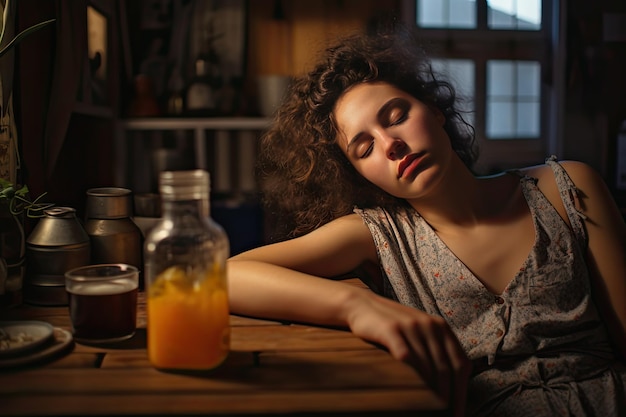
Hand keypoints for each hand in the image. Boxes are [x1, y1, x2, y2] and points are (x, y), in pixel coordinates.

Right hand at [344, 290, 470, 416]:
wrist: (363, 306)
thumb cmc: (393, 326)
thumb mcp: (420, 331)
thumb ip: (436, 349)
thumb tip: (450, 386)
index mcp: (442, 327)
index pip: (461, 364)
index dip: (462, 391)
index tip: (458, 412)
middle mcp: (430, 325)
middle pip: (447, 368)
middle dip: (448, 396)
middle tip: (444, 414)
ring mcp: (411, 327)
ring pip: (428, 366)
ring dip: (430, 391)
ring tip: (429, 410)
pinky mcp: (392, 330)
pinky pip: (407, 357)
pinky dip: (413, 376)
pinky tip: (412, 390)